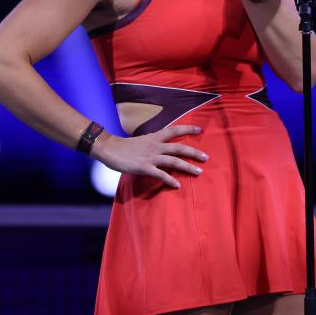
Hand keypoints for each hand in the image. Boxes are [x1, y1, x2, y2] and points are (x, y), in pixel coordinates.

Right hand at [91, 124, 208, 188]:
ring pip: (174, 161)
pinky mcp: (144, 167)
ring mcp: (150, 157)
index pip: (174, 130)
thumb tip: (162, 148)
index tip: (200, 129)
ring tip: (198, 172)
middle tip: (206, 157)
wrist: (109, 148)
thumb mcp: (142, 141)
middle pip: (179, 148)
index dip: (187, 129)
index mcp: (154, 137)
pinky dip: (170, 180)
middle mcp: (155, 145)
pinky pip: (161, 175)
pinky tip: (178, 185)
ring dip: (187, 167)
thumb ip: (153, 144)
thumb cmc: (124, 146)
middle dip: (194, 152)